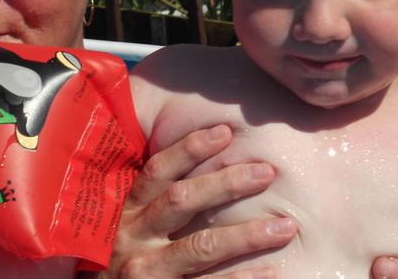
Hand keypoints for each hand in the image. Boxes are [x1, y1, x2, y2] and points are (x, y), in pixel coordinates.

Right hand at [95, 124, 296, 277]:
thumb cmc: (111, 256)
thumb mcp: (119, 223)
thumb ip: (147, 199)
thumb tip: (192, 162)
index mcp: (124, 210)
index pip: (157, 171)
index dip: (190, 149)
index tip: (225, 132)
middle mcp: (132, 236)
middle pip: (182, 201)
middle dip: (226, 183)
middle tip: (266, 172)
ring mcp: (147, 271)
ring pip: (201, 246)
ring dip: (247, 235)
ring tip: (286, 227)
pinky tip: (270, 272)